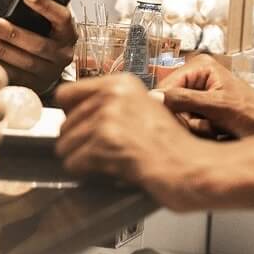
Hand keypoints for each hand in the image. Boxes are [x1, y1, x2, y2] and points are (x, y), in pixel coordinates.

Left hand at [0, 0, 76, 93]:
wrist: (48, 62)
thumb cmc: (41, 30)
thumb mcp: (36, 9)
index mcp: (68, 30)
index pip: (61, 16)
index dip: (45, 5)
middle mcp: (63, 52)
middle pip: (38, 43)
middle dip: (11, 33)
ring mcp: (51, 72)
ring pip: (26, 62)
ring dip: (2, 50)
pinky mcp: (37, 86)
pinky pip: (18, 78)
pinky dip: (0, 67)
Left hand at [56, 74, 217, 210]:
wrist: (188, 164)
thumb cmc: (172, 144)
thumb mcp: (145, 107)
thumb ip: (113, 104)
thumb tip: (78, 115)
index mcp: (121, 82)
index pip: (67, 92)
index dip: (71, 113)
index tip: (77, 126)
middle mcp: (113, 94)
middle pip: (65, 121)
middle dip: (76, 141)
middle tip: (94, 152)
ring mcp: (108, 115)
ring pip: (66, 142)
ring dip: (79, 158)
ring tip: (99, 163)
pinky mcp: (106, 140)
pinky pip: (73, 161)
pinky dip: (83, 171)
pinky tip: (101, 171)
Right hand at [159, 53, 253, 138]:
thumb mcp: (216, 106)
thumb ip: (184, 100)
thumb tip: (155, 98)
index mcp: (200, 66)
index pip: (165, 87)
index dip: (170, 108)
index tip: (184, 122)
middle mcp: (197, 77)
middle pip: (171, 104)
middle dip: (188, 120)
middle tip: (211, 125)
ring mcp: (199, 94)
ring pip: (179, 117)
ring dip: (196, 128)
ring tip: (217, 128)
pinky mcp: (203, 110)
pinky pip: (189, 125)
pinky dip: (201, 132)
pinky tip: (217, 131)